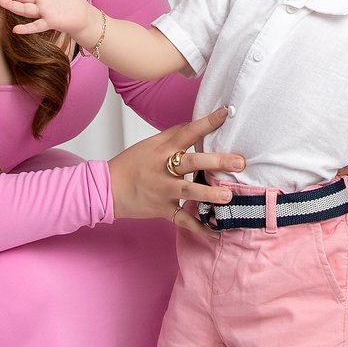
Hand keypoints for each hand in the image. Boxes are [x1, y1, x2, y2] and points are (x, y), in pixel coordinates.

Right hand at [108, 106, 241, 238]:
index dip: (207, 122)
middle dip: (217, 162)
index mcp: (163, 149)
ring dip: (209, 194)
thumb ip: (174, 135)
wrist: (108, 188)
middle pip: (192, 162)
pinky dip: (199, 228)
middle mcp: (164, 168)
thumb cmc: (132, 164)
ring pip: (188, 191)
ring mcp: (163, 190)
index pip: (187, 132)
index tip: (225, 113)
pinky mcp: (162, 209)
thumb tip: (198, 124)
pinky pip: (183, 220)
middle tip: (239, 162)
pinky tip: (216, 232)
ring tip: (228, 196)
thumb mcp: (151, 144)